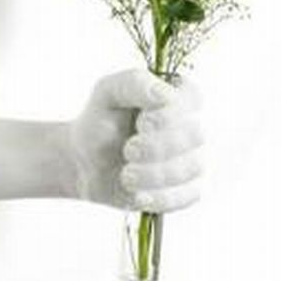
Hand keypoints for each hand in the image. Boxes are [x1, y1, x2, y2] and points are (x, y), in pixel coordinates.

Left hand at [68, 69, 202, 212]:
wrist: (85, 161)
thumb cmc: (100, 119)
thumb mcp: (107, 92)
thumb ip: (134, 83)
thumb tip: (165, 96)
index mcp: (175, 95)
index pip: (193, 99)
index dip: (171, 114)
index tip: (142, 123)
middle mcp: (190, 125)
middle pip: (196, 135)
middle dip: (158, 147)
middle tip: (129, 150)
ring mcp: (192, 158)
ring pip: (193, 167)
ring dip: (155, 174)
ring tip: (126, 174)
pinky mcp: (187, 189)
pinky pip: (188, 196)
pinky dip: (160, 197)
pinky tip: (137, 193)